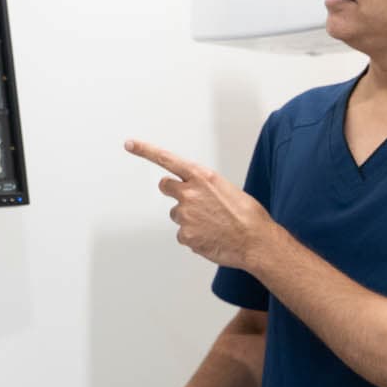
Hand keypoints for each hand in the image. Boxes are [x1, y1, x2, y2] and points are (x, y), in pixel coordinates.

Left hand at [126, 140, 276, 270]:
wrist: (256, 241)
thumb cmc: (248, 216)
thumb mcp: (228, 190)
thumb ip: (207, 188)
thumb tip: (199, 196)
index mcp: (203, 177)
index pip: (168, 160)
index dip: (146, 151)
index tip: (130, 144)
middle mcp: (190, 193)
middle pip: (166, 187)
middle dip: (175, 192)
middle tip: (191, 202)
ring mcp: (185, 215)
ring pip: (178, 214)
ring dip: (190, 219)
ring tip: (213, 225)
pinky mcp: (185, 235)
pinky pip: (183, 235)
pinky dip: (195, 237)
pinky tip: (212, 238)